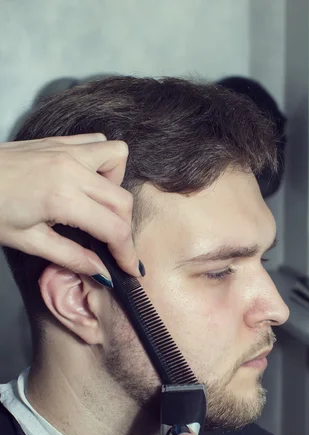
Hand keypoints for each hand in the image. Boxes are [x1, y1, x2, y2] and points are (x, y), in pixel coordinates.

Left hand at [0, 134, 140, 277]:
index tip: (131, 268)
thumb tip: (101, 271)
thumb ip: (70, 256)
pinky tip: (87, 180)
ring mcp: (66, 150)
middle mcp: (71, 169)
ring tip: (98, 205)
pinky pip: (98, 143)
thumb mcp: (27, 241)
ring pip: (118, 159)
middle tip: (113, 246)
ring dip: (116, 186)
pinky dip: (102, 161)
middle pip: (122, 200)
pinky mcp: (59, 141)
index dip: (127, 252)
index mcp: (62, 198)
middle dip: (124, 228)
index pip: (114, 228)